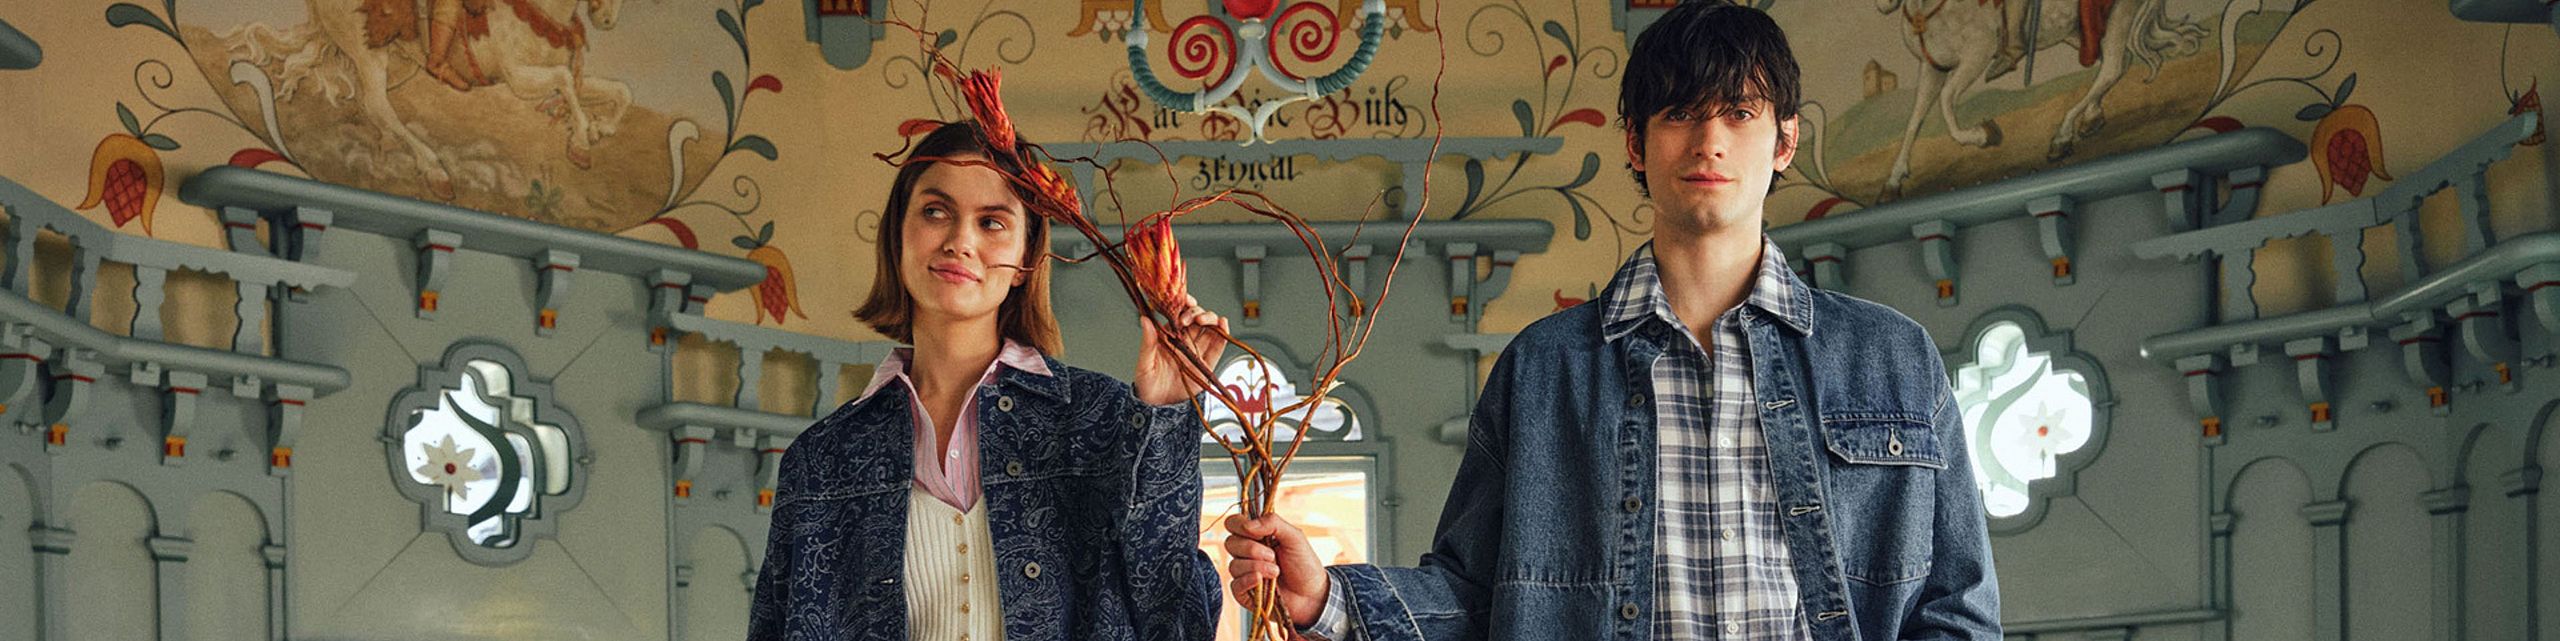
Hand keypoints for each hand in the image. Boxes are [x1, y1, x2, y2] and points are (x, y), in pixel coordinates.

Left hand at [1135, 295, 1227, 405]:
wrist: (1158, 405)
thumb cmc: (1148, 383)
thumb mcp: (1144, 363)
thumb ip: (1147, 342)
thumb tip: (1145, 320)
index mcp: (1169, 335)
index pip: (1179, 313)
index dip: (1184, 303)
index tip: (1183, 299)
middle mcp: (1185, 340)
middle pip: (1197, 317)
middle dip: (1196, 312)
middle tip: (1190, 318)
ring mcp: (1197, 350)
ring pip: (1210, 327)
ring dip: (1211, 319)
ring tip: (1204, 321)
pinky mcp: (1208, 363)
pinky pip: (1219, 346)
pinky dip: (1224, 334)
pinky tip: (1223, 325)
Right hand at [1223, 513, 1329, 627]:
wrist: (1311, 593)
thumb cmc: (1303, 564)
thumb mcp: (1294, 537)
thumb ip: (1273, 523)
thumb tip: (1248, 524)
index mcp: (1255, 535)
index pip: (1233, 523)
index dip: (1239, 525)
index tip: (1257, 533)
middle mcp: (1246, 553)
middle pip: (1230, 543)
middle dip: (1252, 549)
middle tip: (1273, 555)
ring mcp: (1244, 573)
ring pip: (1234, 565)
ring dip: (1257, 567)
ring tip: (1276, 572)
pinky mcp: (1243, 592)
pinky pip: (1235, 585)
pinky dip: (1248, 581)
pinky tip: (1262, 581)